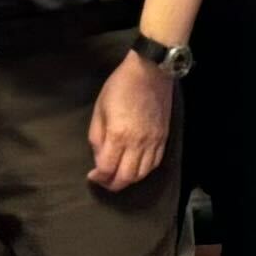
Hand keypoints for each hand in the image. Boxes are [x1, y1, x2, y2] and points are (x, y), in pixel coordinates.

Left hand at [88, 51, 175, 192]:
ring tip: (118, 175)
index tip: (92, 175)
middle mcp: (137, 143)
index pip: (107, 169)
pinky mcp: (163, 138)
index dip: (98, 177)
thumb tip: (99, 158)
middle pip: (126, 177)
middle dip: (112, 184)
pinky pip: (155, 163)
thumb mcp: (99, 109)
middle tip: (104, 181)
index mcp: (118, 135)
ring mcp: (153, 142)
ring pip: (142, 174)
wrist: (150, 71)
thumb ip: (97, 137)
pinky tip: (135, 167)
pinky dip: (144, 171)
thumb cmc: (120, 86)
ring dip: (128, 180)